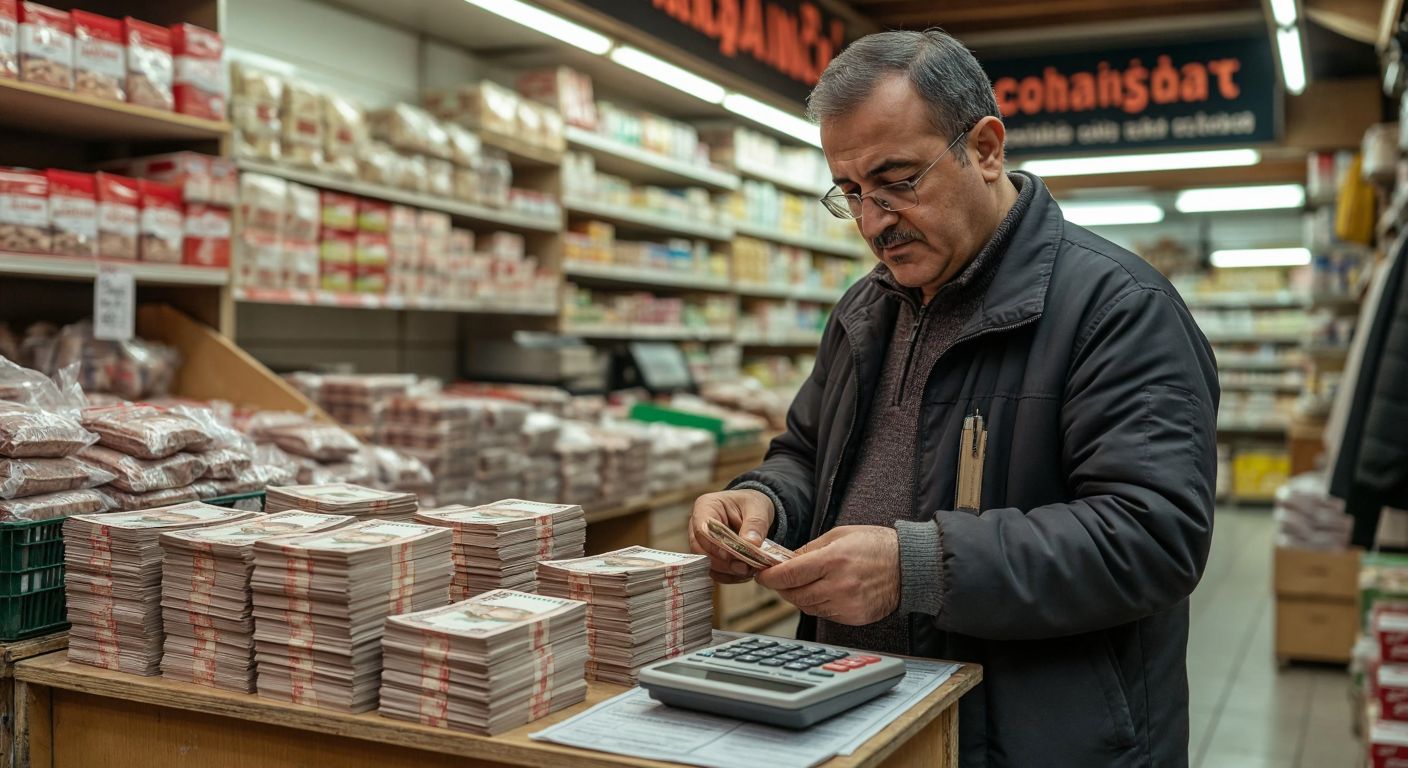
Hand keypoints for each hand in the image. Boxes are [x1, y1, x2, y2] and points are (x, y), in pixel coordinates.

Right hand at [689, 490, 775, 584]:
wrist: (754, 511)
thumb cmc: (752, 504)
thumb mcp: (758, 508)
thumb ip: (755, 525)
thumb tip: (751, 544)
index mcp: (706, 506)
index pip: (702, 530)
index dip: (715, 545)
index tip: (731, 556)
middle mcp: (698, 525)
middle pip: (700, 550)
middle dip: (722, 562)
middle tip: (744, 567)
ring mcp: (701, 543)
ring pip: (706, 563)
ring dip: (727, 571)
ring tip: (748, 570)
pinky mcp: (709, 556)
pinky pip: (714, 571)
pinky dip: (729, 576)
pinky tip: (744, 573)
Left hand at [755, 525, 900, 624]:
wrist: (910, 566)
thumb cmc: (877, 545)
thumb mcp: (840, 535)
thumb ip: (810, 549)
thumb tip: (786, 560)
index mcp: (834, 560)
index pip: (789, 574)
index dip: (770, 576)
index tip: (762, 574)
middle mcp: (839, 585)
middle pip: (794, 594)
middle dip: (781, 587)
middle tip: (778, 579)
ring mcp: (847, 604)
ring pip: (807, 607)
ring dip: (798, 597)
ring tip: (802, 583)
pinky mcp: (854, 617)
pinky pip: (824, 614)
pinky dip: (817, 605)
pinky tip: (823, 592)